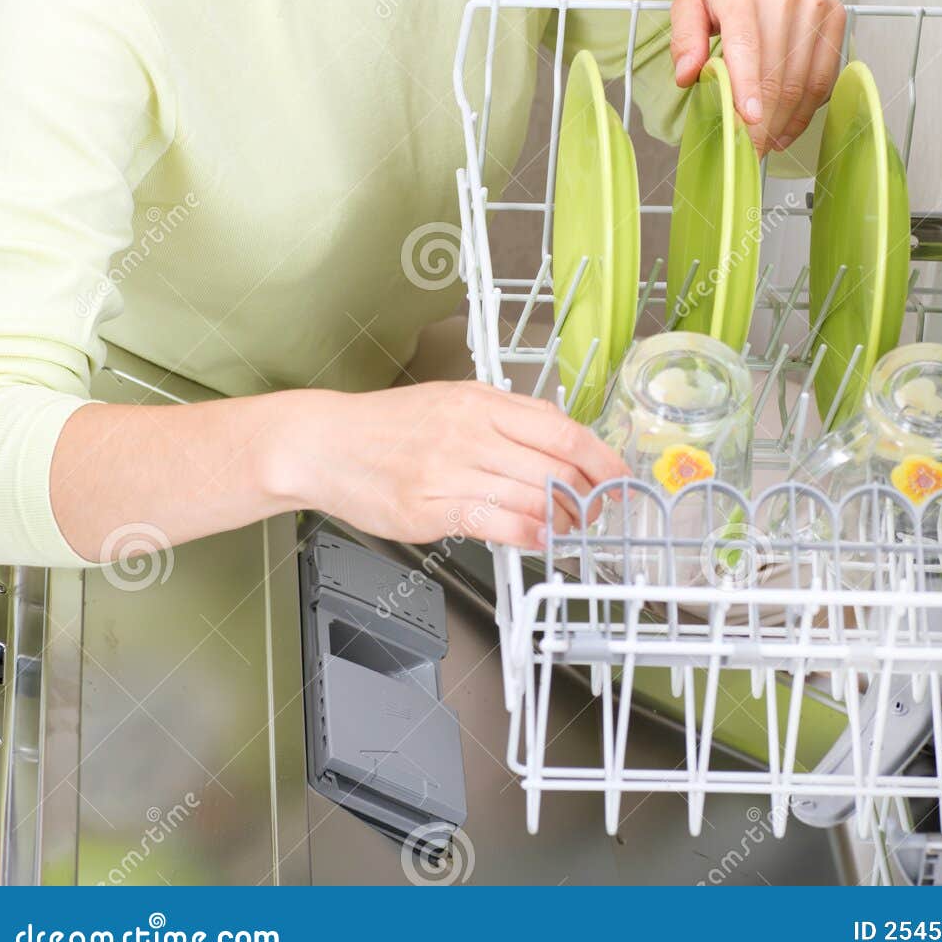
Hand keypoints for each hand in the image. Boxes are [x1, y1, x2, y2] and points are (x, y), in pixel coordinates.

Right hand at [281, 380, 627, 551]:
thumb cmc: (385, 425)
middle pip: (552, 466)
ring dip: (562, 520)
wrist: (323, 443)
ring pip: (529, 497)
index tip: (618, 475)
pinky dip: (527, 536)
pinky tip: (541, 541)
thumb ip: (501, 420)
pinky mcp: (428, 509)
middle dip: (587, 494)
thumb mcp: (450, 401)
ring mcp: (447, 471)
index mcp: (478, 400)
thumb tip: (556, 443)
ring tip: (573, 528)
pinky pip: (494, 524)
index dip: (599, 457)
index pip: (559, 428)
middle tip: (600, 509)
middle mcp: (468, 432)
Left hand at [670, 0, 845, 157]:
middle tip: (749, 152)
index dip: (749, 89)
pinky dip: (809, 106)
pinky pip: (826, 72)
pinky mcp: (836, 15)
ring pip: (805, 78)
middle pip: (779, 71)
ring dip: (787, 120)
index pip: (747, 46)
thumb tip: (688, 75)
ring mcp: (816, 4)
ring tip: (767, 144)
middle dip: (764, 120)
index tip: (748, 125)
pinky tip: (789, 123)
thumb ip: (684, 37)